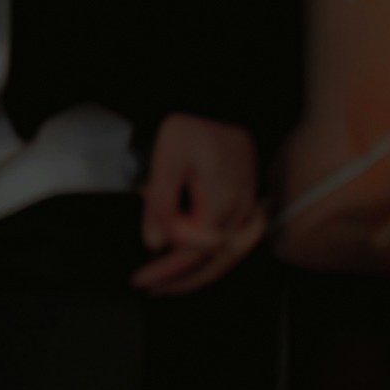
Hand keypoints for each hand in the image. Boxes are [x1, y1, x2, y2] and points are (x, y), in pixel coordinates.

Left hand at [138, 116, 265, 294]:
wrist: (220, 100)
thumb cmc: (192, 125)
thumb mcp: (168, 158)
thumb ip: (162, 202)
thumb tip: (156, 244)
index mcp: (221, 203)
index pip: (193, 252)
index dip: (166, 271)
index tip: (140, 280)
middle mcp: (241, 212)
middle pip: (215, 261)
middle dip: (181, 281)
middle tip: (150, 289)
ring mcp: (249, 209)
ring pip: (228, 256)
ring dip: (198, 274)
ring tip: (167, 284)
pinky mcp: (249, 204)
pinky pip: (235, 242)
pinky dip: (214, 258)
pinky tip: (196, 265)